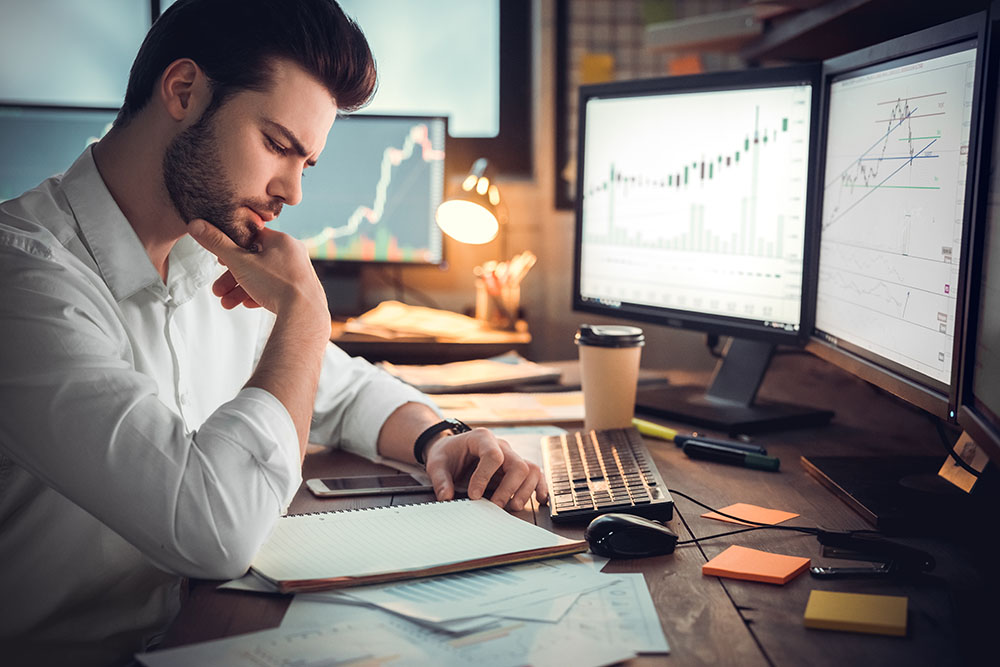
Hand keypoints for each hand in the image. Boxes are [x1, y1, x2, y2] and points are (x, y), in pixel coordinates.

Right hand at [187, 218, 326, 320]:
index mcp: (281, 240)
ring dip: (242, 289)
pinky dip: (260, 295)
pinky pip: (277, 290)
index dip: (232, 247)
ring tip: (227, 303)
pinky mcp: (302, 291)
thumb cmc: (276, 285)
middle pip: (255, 261)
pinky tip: (248, 304)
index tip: (220, 260)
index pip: (251, 236)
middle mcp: (294, 253)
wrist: (304, 315)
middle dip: (232, 277)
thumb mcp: (239, 262)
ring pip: (264, 278)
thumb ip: (217, 244)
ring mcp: (299, 273)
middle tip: (218, 289)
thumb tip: (196, 224)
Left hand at [423, 428, 547, 510]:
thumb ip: (440, 479)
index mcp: (482, 438)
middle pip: (517, 464)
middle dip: (508, 488)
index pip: (493, 455)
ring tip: (512, 506)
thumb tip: (446, 497)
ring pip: (531, 470)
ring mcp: (512, 457)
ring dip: (525, 491)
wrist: (453, 450)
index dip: (485, 477)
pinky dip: (539, 488)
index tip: (473, 495)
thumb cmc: (447, 454)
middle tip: (495, 505)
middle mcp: (502, 446)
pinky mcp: (516, 469)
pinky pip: (536, 476)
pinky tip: (539, 500)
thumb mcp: (437, 463)